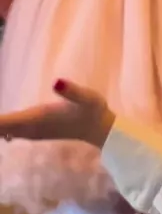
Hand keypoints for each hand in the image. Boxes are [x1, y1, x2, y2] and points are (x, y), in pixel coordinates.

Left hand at [0, 81, 114, 149]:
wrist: (101, 129)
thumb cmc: (93, 110)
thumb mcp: (86, 97)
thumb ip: (71, 91)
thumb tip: (57, 82)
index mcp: (36, 118)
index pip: (4, 122)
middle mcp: (31, 127)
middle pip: (0, 129)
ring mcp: (33, 131)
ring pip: (4, 131)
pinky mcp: (36, 131)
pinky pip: (10, 131)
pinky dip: (2, 129)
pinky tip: (2, 130)